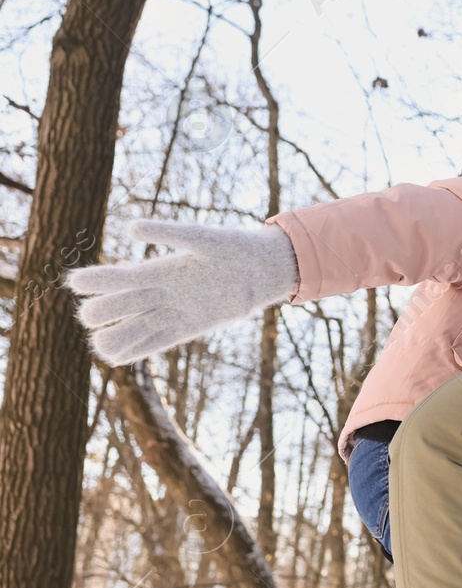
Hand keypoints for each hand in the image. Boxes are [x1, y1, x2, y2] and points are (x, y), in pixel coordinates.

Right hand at [66, 221, 298, 364]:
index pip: (117, 277)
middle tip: (89, 315)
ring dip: (114, 336)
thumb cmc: (231, 247)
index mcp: (158, 269)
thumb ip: (168, 232)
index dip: (95, 280)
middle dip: (100, 310)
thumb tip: (130, 228)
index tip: (74, 282)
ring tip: (100, 344)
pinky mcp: (187, 328)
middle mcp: (159, 292)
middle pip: (118, 305)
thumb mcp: (200, 238)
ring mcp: (172, 312)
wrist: (261, 270)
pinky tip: (116, 359)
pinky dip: (136, 350)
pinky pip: (156, 342)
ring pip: (132, 328)